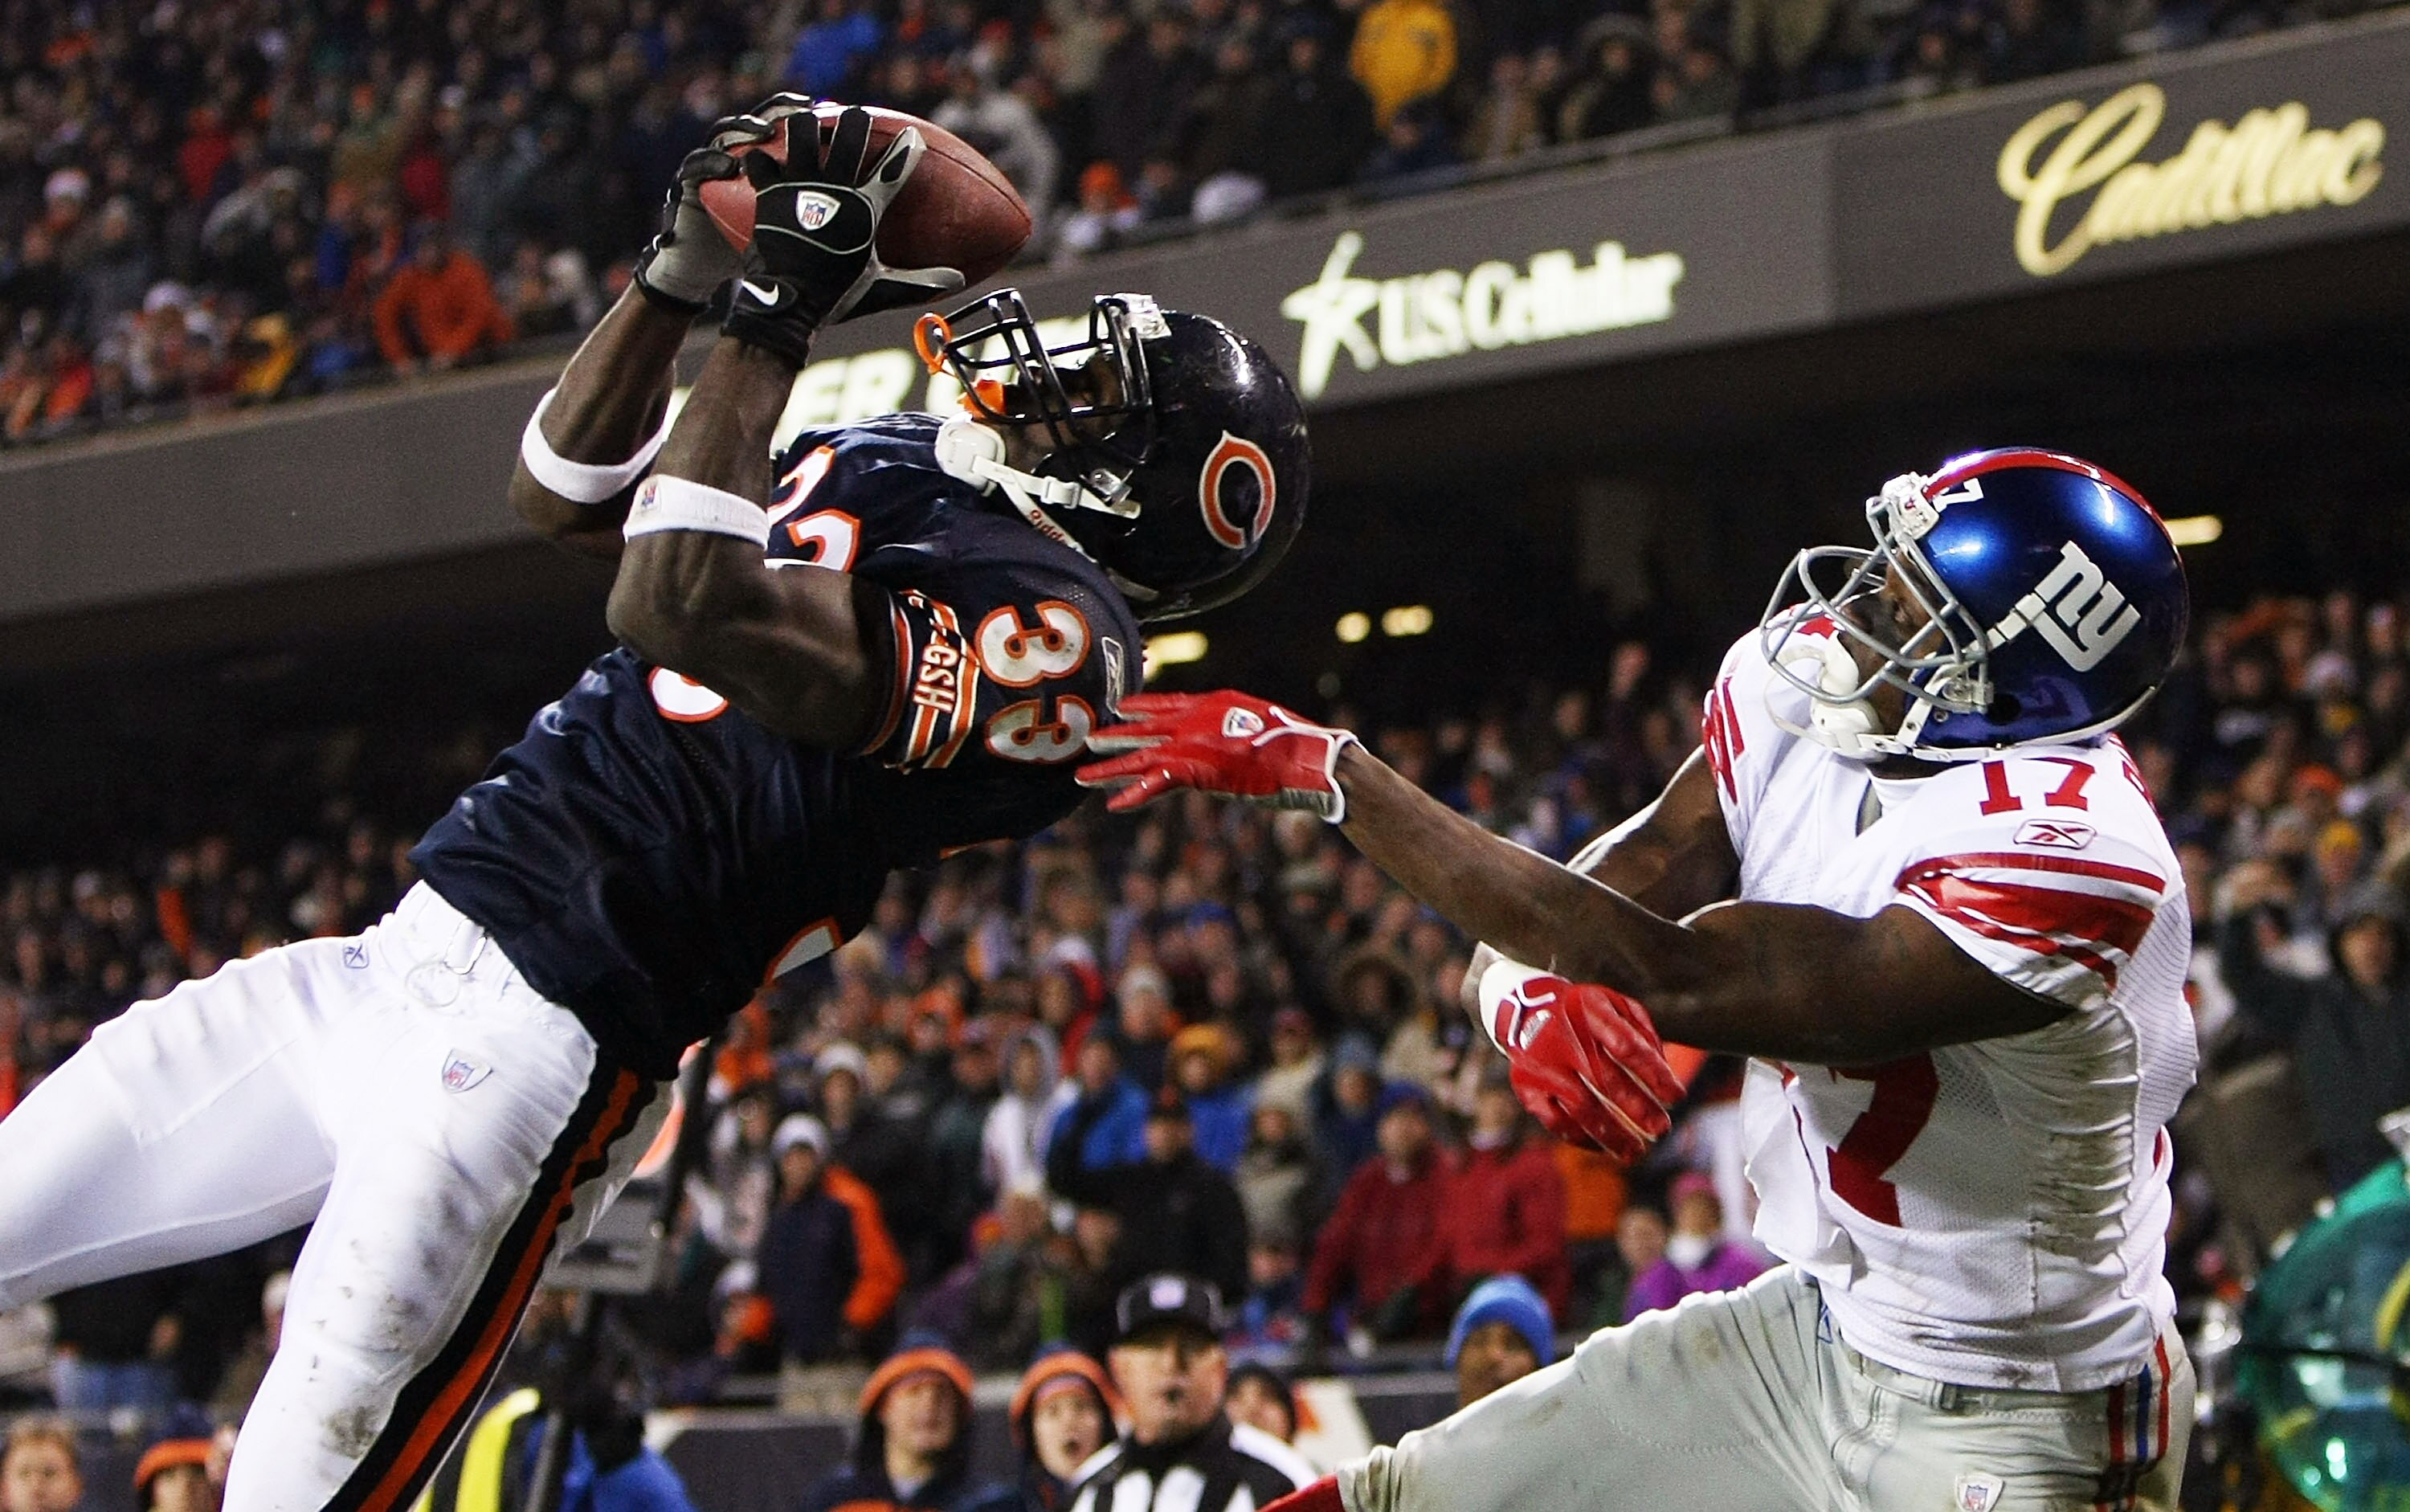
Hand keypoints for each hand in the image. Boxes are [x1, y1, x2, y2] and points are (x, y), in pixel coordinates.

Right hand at [634, 95, 816, 312]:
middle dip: (779, 110)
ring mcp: (712, 169)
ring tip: (764, 131)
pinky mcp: (689, 187)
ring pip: (725, 135)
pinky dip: (710, 163)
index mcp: (770, 168)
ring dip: (744, 129)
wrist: (713, 277)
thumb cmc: (762, 257)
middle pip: (760, 122)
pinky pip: (696, 169)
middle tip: (803, 109)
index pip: (790, 131)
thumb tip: (890, 221)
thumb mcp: (800, 236)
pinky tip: (728, 165)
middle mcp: (740, 159)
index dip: (810, 118)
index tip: (837, 111)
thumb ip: (835, 222)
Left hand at [722, 105, 960, 358]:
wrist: (788, 299)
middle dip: (855, 120)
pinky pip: (762, 160)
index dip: (906, 149)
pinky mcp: (770, 190)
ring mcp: (799, 184)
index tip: (912, 135)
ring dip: (807, 125)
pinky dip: (762, 159)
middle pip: (850, 134)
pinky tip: (763, 159)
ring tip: (807, 125)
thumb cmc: (836, 294)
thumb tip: (959, 281)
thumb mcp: (882, 288)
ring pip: (804, 130)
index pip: (892, 169)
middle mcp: (833, 187)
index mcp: (863, 208)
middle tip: (854, 118)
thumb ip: (920, 281)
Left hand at [1078, 691, 1361, 821]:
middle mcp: (1195, 720)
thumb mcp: (1258, 724)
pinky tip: (1114, 805)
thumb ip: (1232, 727)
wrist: (1307, 759)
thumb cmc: (1295, 745)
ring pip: (1140, 757)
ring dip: (1111, 768)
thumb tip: (1226, 738)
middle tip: (1089, 740)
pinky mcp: (1195, 769)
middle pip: (1145, 729)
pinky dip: (1134, 796)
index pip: (1167, 703)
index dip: (1141, 706)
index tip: (1120, 708)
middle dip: (1116, 737)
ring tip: (1082, 776)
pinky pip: (1155, 785)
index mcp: (1212, 703)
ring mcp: (1192, 744)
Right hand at [1493, 974, 1681, 1160]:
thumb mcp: (1613, 1003)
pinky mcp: (1527, 1087)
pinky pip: (1556, 1121)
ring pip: (1582, 1107)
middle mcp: (1562, 1039)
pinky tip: (1602, 1146)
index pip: (1627, 1046)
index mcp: (1589, 1012)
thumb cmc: (1582, 1012)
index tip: (1677, 1097)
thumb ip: (1641, 1030)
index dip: (1655, 1074)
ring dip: (1613, 1134)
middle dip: (1639, 1108)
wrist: (1522, 1009)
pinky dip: (1581, 1138)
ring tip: (1636, 1152)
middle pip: (1606, 1080)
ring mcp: (1542, 1065)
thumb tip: (1664, 1070)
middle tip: (1663, 1129)